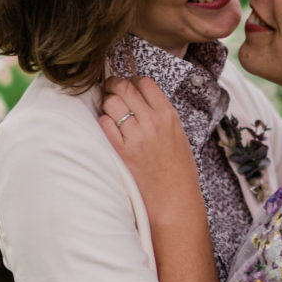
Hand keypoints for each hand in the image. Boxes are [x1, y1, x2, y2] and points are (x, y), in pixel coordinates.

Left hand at [99, 76, 198, 217]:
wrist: (175, 200)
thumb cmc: (178, 171)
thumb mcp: (177, 135)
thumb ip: (160, 115)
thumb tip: (139, 100)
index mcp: (168, 115)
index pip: (144, 83)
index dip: (132, 81)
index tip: (128, 86)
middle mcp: (152, 122)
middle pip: (124, 88)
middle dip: (113, 86)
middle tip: (109, 90)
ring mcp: (136, 136)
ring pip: (111, 103)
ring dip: (106, 105)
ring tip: (109, 112)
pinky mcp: (121, 151)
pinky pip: (104, 124)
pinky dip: (103, 122)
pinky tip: (108, 129)